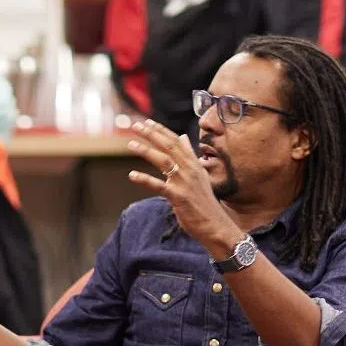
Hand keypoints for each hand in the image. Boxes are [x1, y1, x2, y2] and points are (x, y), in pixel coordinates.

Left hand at [125, 119, 239, 258]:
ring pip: (163, 161)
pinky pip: (158, 185)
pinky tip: (132, 174)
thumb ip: (189, 155)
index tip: (147, 122)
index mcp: (194, 163)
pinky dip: (144, 179)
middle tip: (136, 125)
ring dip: (146, 151)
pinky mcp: (178, 197)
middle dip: (152, 134)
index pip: (176, 141)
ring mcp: (184, 182)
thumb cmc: (204, 200)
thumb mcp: (199, 174)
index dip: (161, 130)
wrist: (214, 223)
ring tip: (131, 144)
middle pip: (169, 146)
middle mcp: (190, 169)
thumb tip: (184, 137)